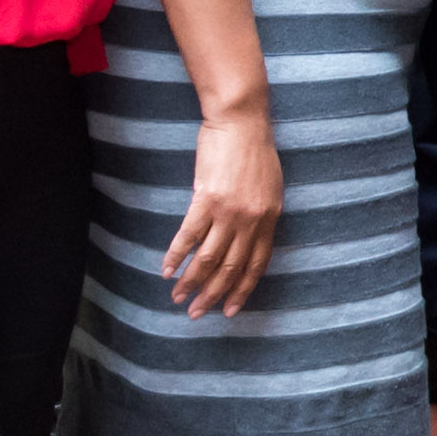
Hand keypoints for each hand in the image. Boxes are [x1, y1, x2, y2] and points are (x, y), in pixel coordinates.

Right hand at [165, 109, 282, 315]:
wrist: (241, 121)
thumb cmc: (255, 150)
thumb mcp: (270, 187)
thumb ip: (261, 215)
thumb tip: (249, 238)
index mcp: (270, 218)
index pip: (257, 264)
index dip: (242, 290)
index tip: (229, 310)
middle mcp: (252, 220)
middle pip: (231, 268)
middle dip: (214, 295)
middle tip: (197, 314)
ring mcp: (229, 211)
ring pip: (208, 259)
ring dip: (192, 282)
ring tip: (178, 299)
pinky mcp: (206, 200)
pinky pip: (188, 236)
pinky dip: (176, 256)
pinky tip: (166, 271)